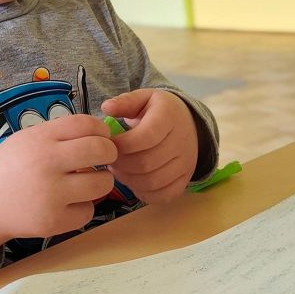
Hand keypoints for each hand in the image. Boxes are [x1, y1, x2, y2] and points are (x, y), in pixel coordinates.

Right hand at [0, 114, 115, 273]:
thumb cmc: (9, 167)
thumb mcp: (27, 139)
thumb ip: (59, 134)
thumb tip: (101, 133)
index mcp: (40, 138)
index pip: (85, 124)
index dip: (101, 129)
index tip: (103, 137)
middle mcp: (46, 163)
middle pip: (100, 150)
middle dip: (110, 153)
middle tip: (105, 158)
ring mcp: (51, 194)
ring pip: (102, 183)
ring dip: (101, 181)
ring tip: (87, 182)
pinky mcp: (54, 221)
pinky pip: (88, 211)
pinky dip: (83, 207)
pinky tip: (69, 203)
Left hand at [101, 89, 197, 204]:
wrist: (188, 123)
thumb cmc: (158, 111)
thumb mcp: (143, 98)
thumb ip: (125, 102)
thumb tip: (106, 107)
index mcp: (169, 117)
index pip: (146, 137)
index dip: (122, 144)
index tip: (107, 144)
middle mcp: (182, 141)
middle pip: (146, 162)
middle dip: (121, 164)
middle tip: (108, 160)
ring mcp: (186, 163)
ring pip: (153, 181)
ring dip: (128, 180)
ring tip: (118, 169)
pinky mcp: (185, 179)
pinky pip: (164, 195)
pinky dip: (145, 193)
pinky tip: (133, 181)